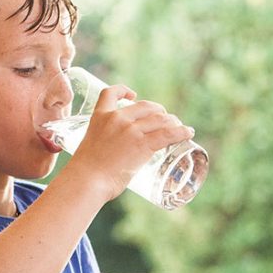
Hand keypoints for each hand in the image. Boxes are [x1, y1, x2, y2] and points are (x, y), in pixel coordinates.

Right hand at [68, 85, 194, 201]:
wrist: (86, 181)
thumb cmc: (84, 175)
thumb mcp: (89, 150)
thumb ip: (102, 148)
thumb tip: (111, 164)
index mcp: (100, 117)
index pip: (110, 93)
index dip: (124, 90)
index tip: (132, 95)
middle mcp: (118, 118)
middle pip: (145, 106)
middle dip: (158, 111)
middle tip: (164, 120)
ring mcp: (131, 130)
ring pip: (160, 119)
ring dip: (172, 121)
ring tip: (179, 127)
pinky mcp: (143, 144)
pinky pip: (168, 134)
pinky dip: (181, 131)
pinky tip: (188, 132)